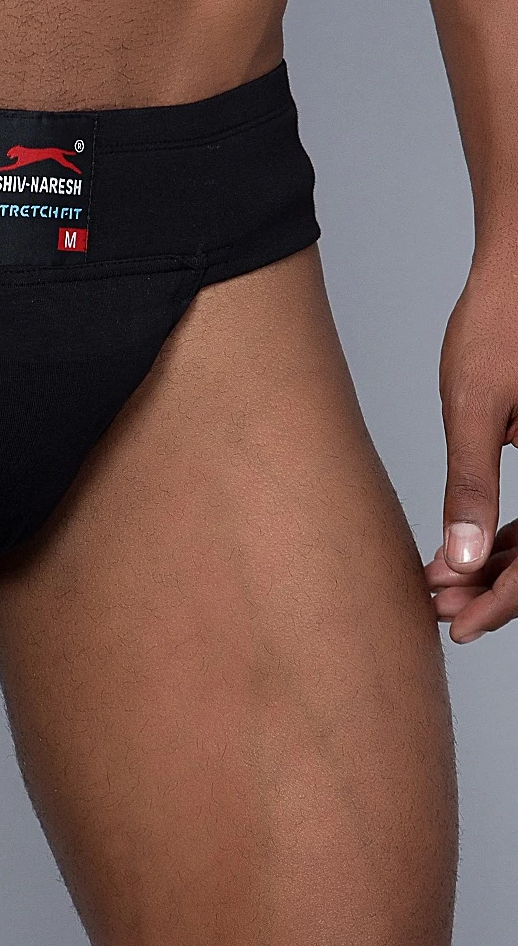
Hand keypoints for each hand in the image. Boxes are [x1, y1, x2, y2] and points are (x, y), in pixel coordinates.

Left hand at [426, 257, 517, 640]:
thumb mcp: (475, 407)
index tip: (458, 625)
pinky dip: (507, 535)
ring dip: (498, 564)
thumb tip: (458, 561)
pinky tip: (461, 550)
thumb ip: (470, 486)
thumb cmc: (502, 319)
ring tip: (439, 585)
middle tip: (438, 607)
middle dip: (495, 587)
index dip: (505, 600)